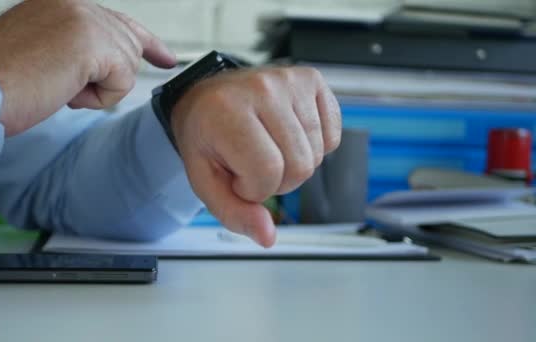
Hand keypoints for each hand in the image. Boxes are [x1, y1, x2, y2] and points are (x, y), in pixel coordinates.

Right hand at [0, 0, 175, 135]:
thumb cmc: (2, 78)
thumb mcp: (47, 52)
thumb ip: (82, 48)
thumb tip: (111, 63)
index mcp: (65, 4)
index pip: (119, 21)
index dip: (147, 42)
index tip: (167, 58)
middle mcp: (79, 3)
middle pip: (129, 47)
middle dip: (112, 76)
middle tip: (68, 83)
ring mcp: (88, 19)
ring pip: (126, 66)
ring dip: (97, 89)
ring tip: (57, 83)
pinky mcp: (96, 42)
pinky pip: (123, 82)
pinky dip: (99, 98)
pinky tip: (66, 90)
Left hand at [171, 67, 341, 246]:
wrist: (207, 98)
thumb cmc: (206, 136)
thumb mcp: (204, 180)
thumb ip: (233, 212)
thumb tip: (267, 236)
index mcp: (227, 111)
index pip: (267, 172)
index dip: (254, 189)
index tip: (237, 176)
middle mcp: (262, 89)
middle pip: (300, 166)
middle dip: (277, 180)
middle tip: (253, 163)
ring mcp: (290, 81)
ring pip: (317, 155)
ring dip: (294, 164)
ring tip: (268, 147)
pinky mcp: (311, 80)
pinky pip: (332, 136)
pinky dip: (315, 146)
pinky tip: (288, 135)